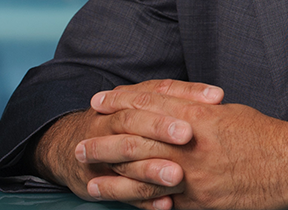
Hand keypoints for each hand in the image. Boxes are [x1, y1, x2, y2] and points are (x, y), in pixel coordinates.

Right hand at [30, 80, 223, 209]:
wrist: (69, 147)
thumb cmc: (121, 124)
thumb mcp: (140, 107)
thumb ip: (174, 102)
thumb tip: (218, 100)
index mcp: (126, 100)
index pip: (157, 91)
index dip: (186, 93)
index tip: (215, 99)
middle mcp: (110, 122)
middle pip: (135, 120)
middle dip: (160, 126)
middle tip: (187, 134)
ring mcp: (100, 152)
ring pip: (125, 157)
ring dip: (151, 167)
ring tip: (177, 175)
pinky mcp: (96, 182)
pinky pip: (119, 192)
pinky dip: (143, 199)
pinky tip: (167, 205)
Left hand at [83, 81, 287, 209]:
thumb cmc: (266, 136)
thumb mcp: (230, 114)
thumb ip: (197, 113)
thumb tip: (170, 113)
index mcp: (200, 117)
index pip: (150, 103)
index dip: (121, 101)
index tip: (100, 102)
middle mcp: (192, 147)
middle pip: (137, 140)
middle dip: (105, 141)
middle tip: (80, 143)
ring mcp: (195, 178)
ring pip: (142, 176)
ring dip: (113, 178)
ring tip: (90, 179)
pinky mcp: (201, 203)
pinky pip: (164, 202)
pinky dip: (141, 201)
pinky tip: (123, 202)